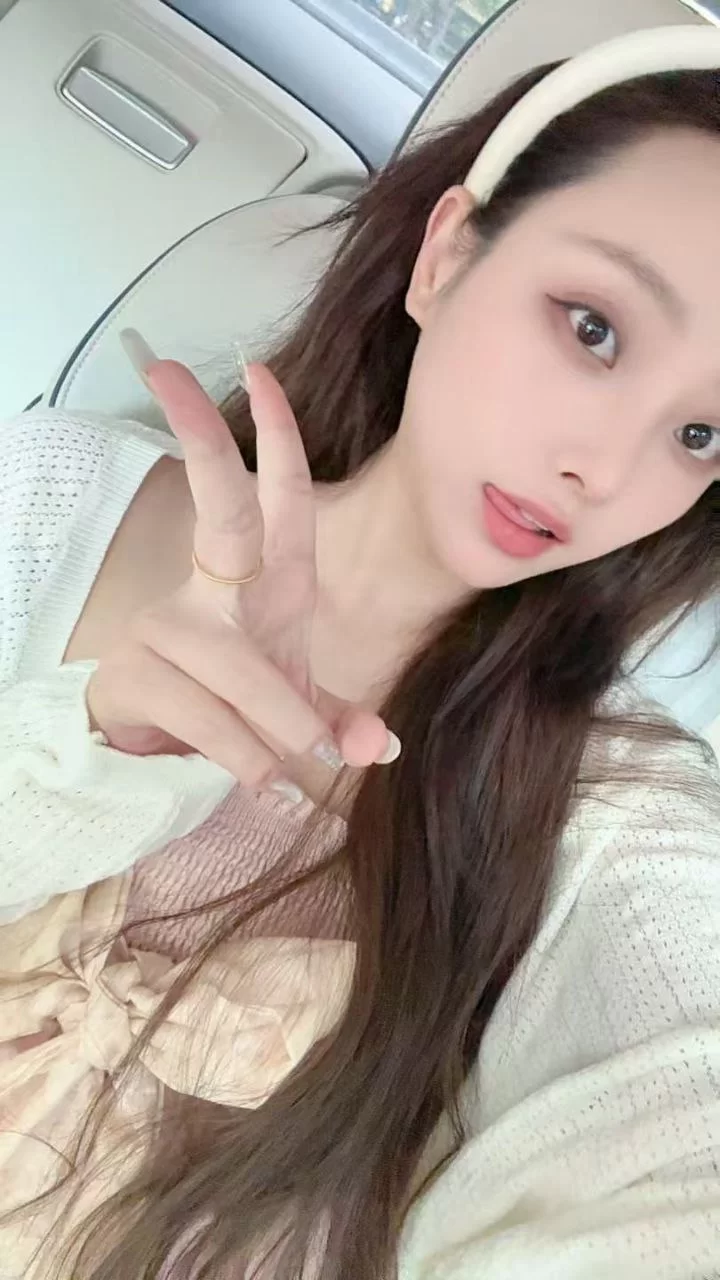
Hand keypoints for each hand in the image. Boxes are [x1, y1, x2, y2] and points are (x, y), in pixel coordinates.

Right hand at [86, 351, 395, 791]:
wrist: (150, 747)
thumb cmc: (233, 700)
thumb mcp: (294, 704)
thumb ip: (337, 718)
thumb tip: (381, 746)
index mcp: (264, 577)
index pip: (275, 496)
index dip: (275, 437)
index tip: (259, 371)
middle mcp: (213, 588)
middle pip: (219, 508)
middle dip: (202, 440)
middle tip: (164, 369)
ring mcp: (170, 627)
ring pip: (242, 668)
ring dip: (282, 724)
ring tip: (300, 773)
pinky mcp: (139, 676)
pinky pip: (214, 719)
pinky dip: (251, 761)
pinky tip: (271, 791)